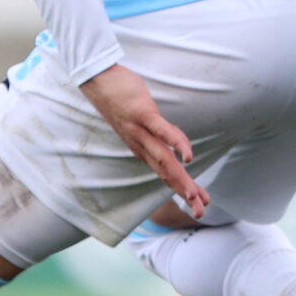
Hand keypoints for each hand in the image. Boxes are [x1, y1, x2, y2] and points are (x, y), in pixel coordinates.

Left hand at [79, 64, 208, 218]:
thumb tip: (182, 146)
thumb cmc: (122, 98)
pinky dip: (176, 145)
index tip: (199, 204)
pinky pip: (162, 132)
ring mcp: (141, 131)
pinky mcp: (142, 115)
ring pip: (164, 159)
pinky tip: (188, 156)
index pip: (167, 173)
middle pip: (167, 173)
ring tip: (193, 194)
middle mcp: (141, 145)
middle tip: (200, 213)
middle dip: (184, 192)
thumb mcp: (147, 121)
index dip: (183, 189)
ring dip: (179, 178)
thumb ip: (166, 134)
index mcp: (143, 148)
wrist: (96, 81)